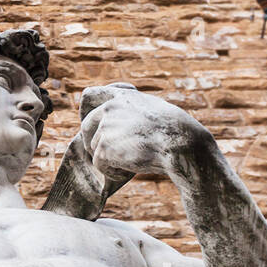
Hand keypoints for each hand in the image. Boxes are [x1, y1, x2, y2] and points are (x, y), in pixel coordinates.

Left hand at [79, 83, 208, 181]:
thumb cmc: (175, 131)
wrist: (180, 143)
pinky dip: (112, 172)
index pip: (91, 94)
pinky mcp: (104, 147)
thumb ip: (134, 112)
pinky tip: (129, 172)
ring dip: (109, 159)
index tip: (94, 123)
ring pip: (95, 148)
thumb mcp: (154, 110)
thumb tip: (123, 126)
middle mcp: (109, 108)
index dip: (86, 109)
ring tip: (131, 163)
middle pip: (87, 126)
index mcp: (121, 97)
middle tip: (105, 154)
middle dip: (92, 141)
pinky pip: (100, 164)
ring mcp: (105, 127)